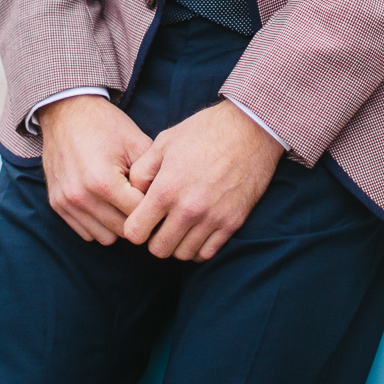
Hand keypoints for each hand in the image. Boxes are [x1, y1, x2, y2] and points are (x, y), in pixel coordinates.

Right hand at [40, 94, 152, 244]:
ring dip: (118, 225)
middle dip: (138, 219)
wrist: (66, 112)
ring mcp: (66, 203)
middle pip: (123, 231)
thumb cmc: (105, 125)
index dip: (154, 208)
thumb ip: (153, 174)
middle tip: (145, 203)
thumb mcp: (136, 142)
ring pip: (105, 237)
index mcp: (103, 182)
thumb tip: (166, 201)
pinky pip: (86, 232)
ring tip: (125, 203)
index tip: (161, 200)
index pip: (139, 214)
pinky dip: (100, 224)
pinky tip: (108, 205)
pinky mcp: (57, 205)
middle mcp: (81, 197)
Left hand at [123, 101, 283, 262]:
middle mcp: (188, 209)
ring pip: (182, 254)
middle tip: (160, 224)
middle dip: (154, 239)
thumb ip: (142, 171)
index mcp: (166, 189)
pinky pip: (207, 253)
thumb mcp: (164, 142)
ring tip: (179, 226)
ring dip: (177, 244)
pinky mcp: (232, 222)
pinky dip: (198, 248)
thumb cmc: (204, 131)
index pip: (136, 233)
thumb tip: (133, 194)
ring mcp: (212, 218)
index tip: (142, 219)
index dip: (135, 228)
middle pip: (158, 249)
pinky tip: (197, 231)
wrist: (251, 129)